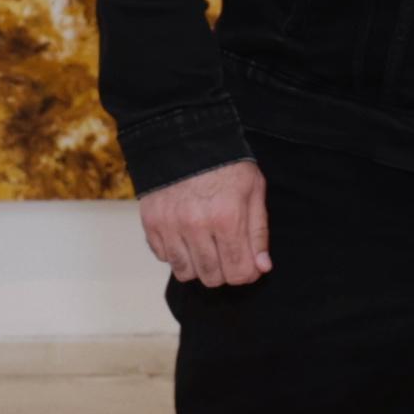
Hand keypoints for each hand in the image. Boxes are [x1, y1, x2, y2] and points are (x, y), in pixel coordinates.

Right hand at [137, 160, 271, 286]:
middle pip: (212, 277)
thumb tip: (261, 267)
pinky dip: (176, 252)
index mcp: (227, 218)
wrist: (184, 137)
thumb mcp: (253, 190)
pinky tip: (185, 236)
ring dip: (198, 265)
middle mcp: (196, 226)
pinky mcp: (151, 223)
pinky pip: (163, 257)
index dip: (247, 273)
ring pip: (185, 272)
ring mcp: (170, 226)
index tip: (247, 264)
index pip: (238, 273)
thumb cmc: (225, 163)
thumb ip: (258, 232)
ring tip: (204, 246)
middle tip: (226, 252)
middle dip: (224, 271)